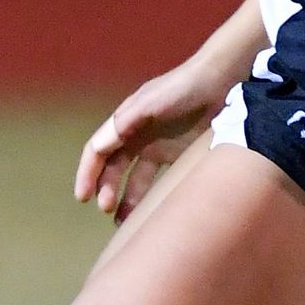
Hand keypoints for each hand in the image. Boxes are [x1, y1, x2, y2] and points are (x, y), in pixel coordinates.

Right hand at [75, 59, 233, 219]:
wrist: (222, 82)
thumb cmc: (182, 88)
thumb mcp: (150, 102)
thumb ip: (125, 122)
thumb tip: (98, 148)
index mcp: (125, 122)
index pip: (98, 151)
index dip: (87, 173)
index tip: (83, 197)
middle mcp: (138, 136)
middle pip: (114, 168)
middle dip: (106, 189)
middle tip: (106, 208)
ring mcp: (158, 147)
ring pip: (135, 179)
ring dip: (126, 199)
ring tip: (124, 221)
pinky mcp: (178, 156)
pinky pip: (159, 181)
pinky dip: (152, 197)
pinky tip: (152, 214)